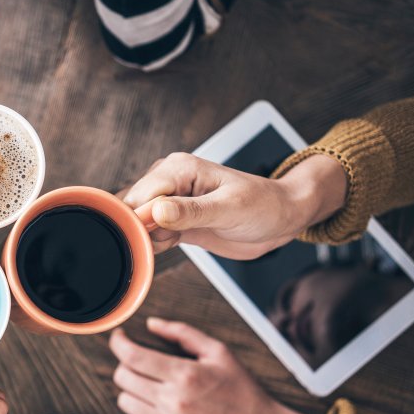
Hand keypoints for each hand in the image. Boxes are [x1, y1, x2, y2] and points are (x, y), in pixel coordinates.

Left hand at [109, 318, 329, 413]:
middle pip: (123, 378)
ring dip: (132, 389)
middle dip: (125, 364)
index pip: (132, 356)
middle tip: (139, 361)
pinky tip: (158, 406)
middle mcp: (174, 402)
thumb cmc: (242, 390)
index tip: (120, 338)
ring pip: (125, 402)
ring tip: (150, 384)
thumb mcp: (218, 352)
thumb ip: (182, 333)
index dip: (118, 343)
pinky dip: (142, 413)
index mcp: (185, 375)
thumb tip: (152, 324)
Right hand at [119, 152, 346, 258]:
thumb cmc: (264, 206)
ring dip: (147, 239)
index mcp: (179, 168)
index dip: (140, 219)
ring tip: (175, 240)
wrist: (281, 219)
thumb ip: (191, 211)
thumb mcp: (230, 209)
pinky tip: (173, 244)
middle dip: (141, 230)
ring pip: (137, 223)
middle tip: (168, 241)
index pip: (141, 194)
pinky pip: (149, 233)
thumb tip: (156, 211)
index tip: (152, 238)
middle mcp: (169, 180)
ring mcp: (169, 201)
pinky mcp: (173, 220)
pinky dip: (154, 245)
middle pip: (132, 208)